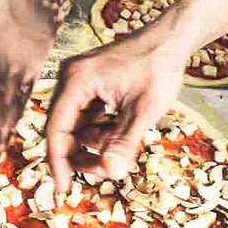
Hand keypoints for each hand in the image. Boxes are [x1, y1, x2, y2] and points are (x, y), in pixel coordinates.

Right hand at [46, 27, 186, 192]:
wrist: (172, 39)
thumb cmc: (159, 68)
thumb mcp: (144, 110)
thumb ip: (124, 142)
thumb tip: (111, 173)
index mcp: (76, 81)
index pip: (55, 129)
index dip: (58, 162)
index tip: (65, 189)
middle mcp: (72, 79)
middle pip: (64, 128)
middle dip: (82, 154)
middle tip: (105, 172)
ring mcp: (82, 81)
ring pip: (78, 124)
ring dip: (95, 143)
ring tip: (120, 153)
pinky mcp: (94, 84)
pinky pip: (90, 115)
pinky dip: (102, 130)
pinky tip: (121, 136)